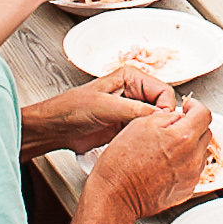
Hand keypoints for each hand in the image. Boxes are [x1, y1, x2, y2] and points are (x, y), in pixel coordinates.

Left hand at [24, 66, 179, 155]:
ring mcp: (131, 110)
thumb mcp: (105, 107)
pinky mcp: (127, 126)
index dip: (166, 108)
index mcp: (131, 78)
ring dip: (153, 132)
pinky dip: (146, 139)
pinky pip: (145, 133)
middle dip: (161, 121)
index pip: (163, 91)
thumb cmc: (71, 109)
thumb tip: (159, 115)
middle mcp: (134, 92)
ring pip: (156, 122)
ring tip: (146, 140)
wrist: (56, 129)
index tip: (162, 123)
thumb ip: (134, 109)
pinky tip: (139, 145)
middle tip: (155, 134)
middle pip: (163, 107)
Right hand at [88, 98, 213, 218]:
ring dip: (190, 146)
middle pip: (205, 133)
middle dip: (193, 126)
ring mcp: (191, 176)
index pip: (204, 114)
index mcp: (182, 138)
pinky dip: (185, 164)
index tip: (188, 107)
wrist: (117, 194)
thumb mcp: (141, 124)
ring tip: (167, 149)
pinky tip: (167, 164)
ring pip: (201, 152)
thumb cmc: (122, 162)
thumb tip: (179, 115)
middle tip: (175, 128)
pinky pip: (194, 170)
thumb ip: (167, 116)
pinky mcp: (187, 190)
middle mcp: (192, 157)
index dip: (195, 106)